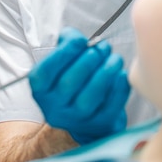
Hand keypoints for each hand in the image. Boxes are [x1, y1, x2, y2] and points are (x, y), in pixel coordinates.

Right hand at [29, 27, 129, 143]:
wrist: (86, 113)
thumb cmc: (73, 77)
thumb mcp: (62, 60)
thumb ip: (66, 42)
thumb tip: (76, 38)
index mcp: (40, 89)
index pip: (46, 71)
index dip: (65, 52)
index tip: (82, 40)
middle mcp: (54, 107)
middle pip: (69, 83)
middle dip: (89, 60)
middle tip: (103, 47)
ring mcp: (77, 119)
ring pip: (90, 96)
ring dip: (106, 71)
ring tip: (115, 58)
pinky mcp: (99, 124)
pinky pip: (111, 105)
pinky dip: (118, 86)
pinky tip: (120, 73)